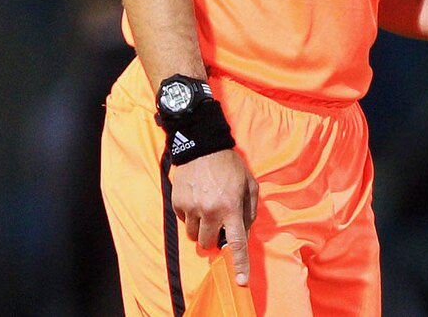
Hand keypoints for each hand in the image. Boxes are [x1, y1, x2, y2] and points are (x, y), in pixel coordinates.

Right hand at [169, 149, 258, 285]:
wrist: (202, 146)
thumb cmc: (230, 165)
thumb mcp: (249, 185)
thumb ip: (249, 211)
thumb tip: (243, 232)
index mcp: (231, 208)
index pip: (236, 244)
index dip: (240, 265)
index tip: (241, 282)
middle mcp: (210, 211)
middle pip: (209, 244)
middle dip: (214, 239)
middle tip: (218, 223)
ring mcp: (191, 207)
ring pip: (194, 235)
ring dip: (202, 229)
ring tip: (206, 209)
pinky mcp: (177, 202)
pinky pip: (184, 221)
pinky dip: (190, 216)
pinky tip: (196, 199)